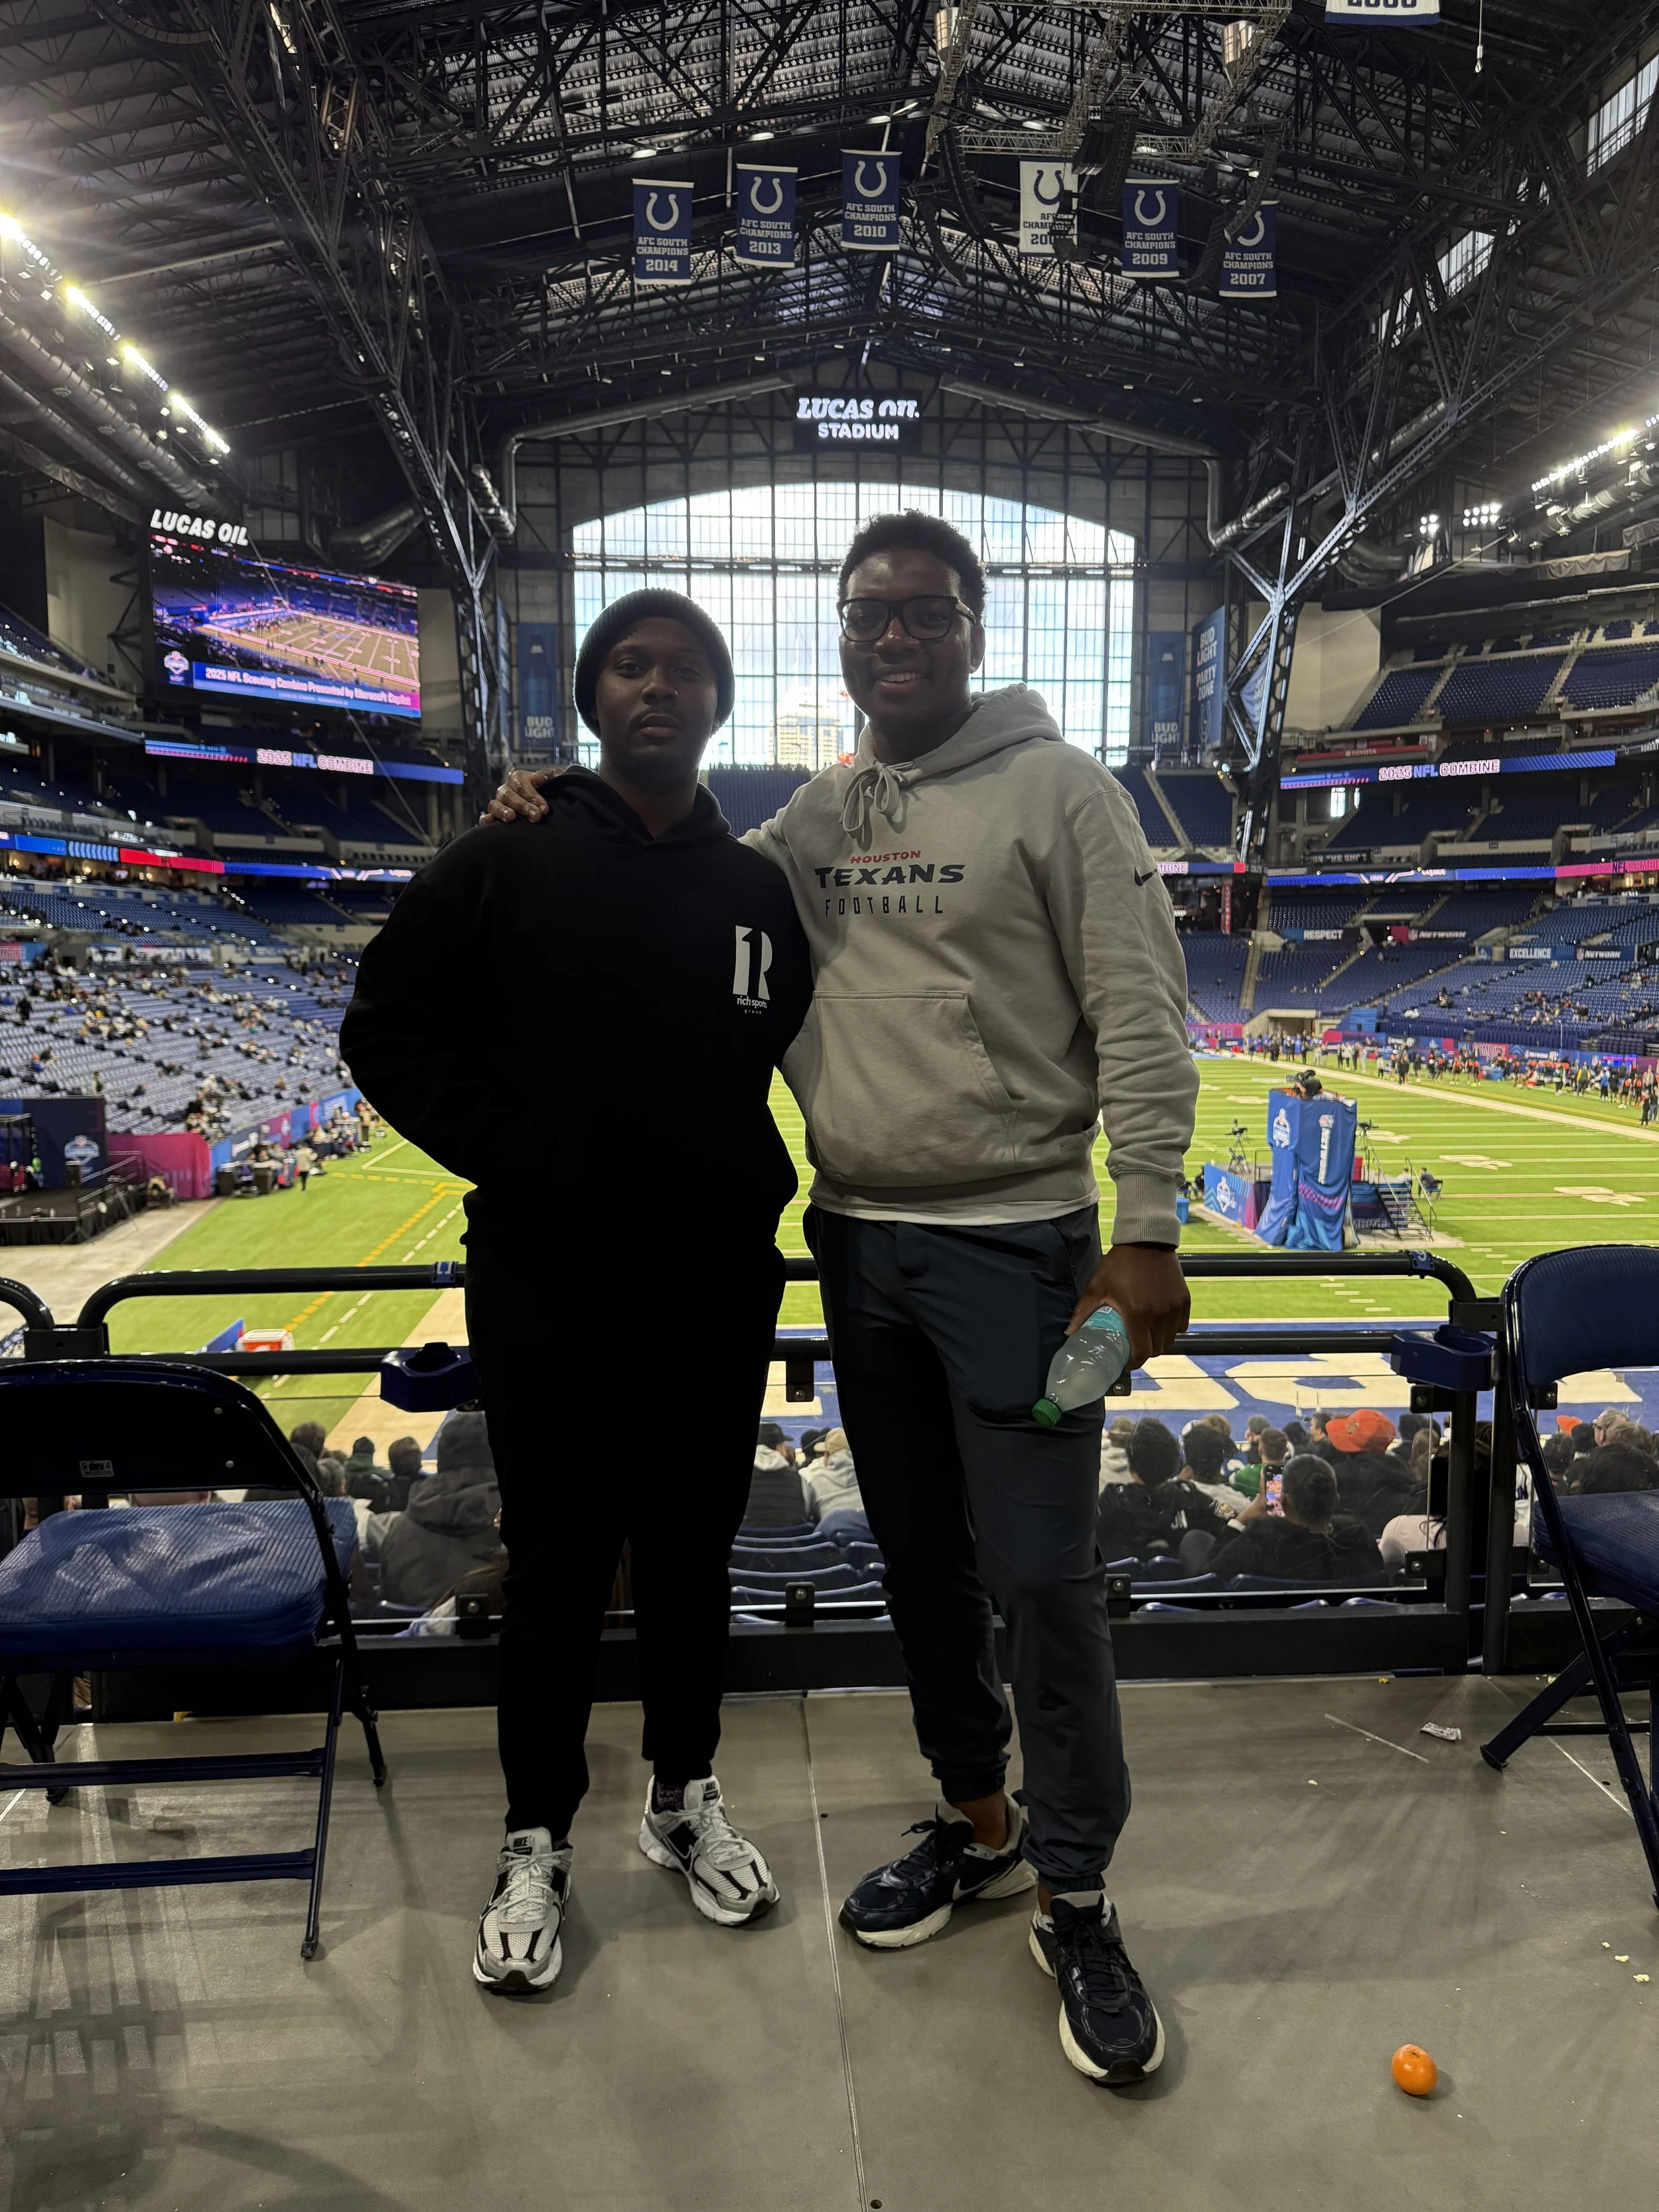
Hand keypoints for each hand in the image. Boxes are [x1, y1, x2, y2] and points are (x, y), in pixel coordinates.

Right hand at [480, 767, 560, 824]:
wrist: (552, 808)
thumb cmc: (552, 792)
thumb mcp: (555, 780)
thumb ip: (549, 776)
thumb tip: (538, 778)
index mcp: (518, 779)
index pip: (519, 782)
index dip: (530, 794)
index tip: (544, 808)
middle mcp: (506, 790)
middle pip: (507, 794)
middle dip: (522, 805)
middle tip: (536, 817)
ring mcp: (499, 804)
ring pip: (494, 805)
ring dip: (502, 811)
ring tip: (511, 818)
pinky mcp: (495, 818)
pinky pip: (486, 818)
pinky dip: (486, 820)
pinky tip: (490, 823)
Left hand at [1067, 1244, 1188, 1368]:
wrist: (1146, 1240)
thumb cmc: (1119, 1264)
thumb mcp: (1098, 1286)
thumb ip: (1083, 1311)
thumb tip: (1069, 1333)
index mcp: (1138, 1314)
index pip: (1142, 1352)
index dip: (1134, 1363)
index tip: (1125, 1362)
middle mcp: (1160, 1314)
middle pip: (1157, 1349)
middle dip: (1145, 1352)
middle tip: (1134, 1347)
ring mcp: (1174, 1308)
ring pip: (1170, 1339)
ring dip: (1159, 1342)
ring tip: (1146, 1336)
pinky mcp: (1184, 1300)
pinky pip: (1181, 1325)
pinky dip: (1171, 1329)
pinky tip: (1160, 1324)